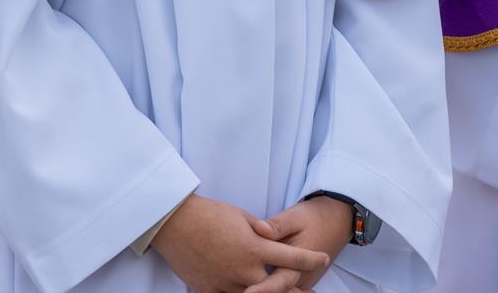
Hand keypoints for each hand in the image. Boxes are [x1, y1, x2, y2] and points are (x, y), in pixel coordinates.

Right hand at [151, 194, 328, 292]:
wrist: (174, 223)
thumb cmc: (208, 213)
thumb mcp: (240, 215)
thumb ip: (260, 230)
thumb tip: (270, 237)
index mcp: (255, 247)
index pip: (292, 256)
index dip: (311, 258)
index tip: (323, 258)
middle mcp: (244, 269)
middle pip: (279, 287)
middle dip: (295, 289)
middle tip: (308, 292)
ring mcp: (227, 282)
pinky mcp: (210, 289)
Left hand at [251, 196, 351, 291]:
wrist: (336, 220)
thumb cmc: (314, 217)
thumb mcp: (295, 216)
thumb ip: (277, 225)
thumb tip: (258, 228)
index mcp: (301, 263)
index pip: (279, 282)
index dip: (263, 289)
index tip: (248, 292)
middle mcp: (302, 277)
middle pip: (279, 290)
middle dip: (261, 290)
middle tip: (243, 291)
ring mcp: (302, 280)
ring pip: (281, 290)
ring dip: (264, 288)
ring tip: (244, 288)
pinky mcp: (299, 279)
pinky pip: (283, 286)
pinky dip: (270, 284)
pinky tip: (252, 282)